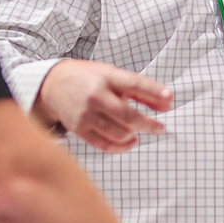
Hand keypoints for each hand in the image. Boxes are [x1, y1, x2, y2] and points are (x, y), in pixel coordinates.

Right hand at [35, 60, 172, 151]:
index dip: (154, 92)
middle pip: (128, 116)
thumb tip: (167, 103)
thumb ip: (139, 90)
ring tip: (139, 132)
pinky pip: (105, 144)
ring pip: (118, 133)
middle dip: (148, 124)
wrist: (53, 85)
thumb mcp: (113, 75)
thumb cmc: (89, 79)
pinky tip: (129, 141)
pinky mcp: (79, 129)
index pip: (135, 84)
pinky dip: (121, 146)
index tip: (170, 99)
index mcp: (106, 77)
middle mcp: (96, 96)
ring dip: (134, 135)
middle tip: (159, 128)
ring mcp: (86, 114)